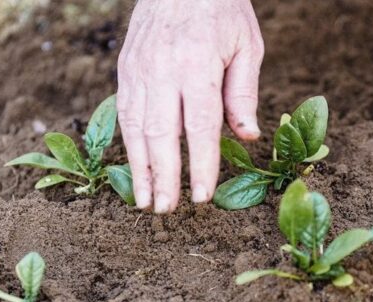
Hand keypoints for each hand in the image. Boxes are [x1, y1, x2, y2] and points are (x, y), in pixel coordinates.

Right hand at [116, 0, 263, 212]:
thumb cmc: (221, 10)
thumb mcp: (247, 46)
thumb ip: (243, 93)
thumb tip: (248, 138)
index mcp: (197, 66)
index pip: (199, 127)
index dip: (200, 165)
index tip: (201, 197)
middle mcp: (163, 70)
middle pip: (161, 134)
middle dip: (164, 176)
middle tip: (167, 210)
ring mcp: (139, 69)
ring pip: (135, 127)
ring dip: (139, 167)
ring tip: (144, 200)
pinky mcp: (125, 68)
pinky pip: (124, 111)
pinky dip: (127, 143)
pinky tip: (134, 167)